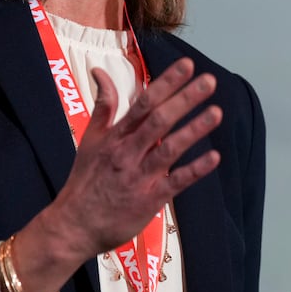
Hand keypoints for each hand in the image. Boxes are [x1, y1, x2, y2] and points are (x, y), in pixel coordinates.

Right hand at [8, 58, 222, 291]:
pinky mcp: (149, 199)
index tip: (187, 65)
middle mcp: (128, 152)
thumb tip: (99, 71)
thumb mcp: (89, 139)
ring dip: (193, 130)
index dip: (166, 83)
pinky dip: (195, 170)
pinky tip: (214, 157)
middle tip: (209, 81)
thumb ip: (102, 106)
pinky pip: (176, 182)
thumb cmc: (84, 181)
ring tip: (217, 112)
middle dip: (185, 99)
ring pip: (169, 148)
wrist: (73, 225)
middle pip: (159, 120)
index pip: (144, 103)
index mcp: (116, 136)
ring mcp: (140, 176)